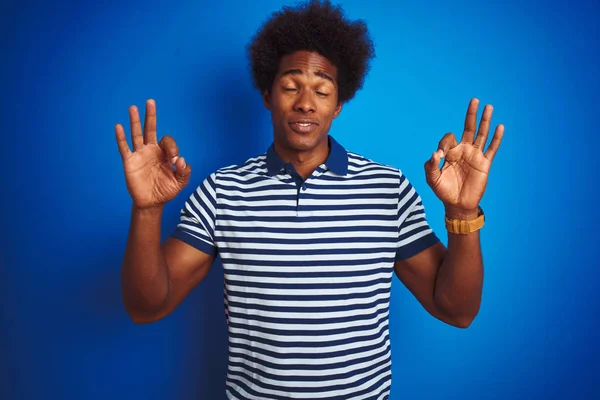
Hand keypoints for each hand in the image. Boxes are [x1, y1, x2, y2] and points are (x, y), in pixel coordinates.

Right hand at [115, 99, 191, 209]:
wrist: (152, 203)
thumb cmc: (166, 191)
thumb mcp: (181, 182)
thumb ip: (185, 171)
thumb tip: (181, 159)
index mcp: (164, 153)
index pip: (167, 141)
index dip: (172, 148)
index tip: (175, 161)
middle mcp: (151, 150)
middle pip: (150, 129)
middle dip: (151, 116)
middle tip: (150, 101)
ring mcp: (140, 155)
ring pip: (137, 134)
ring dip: (135, 121)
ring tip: (133, 108)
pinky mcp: (130, 162)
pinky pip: (124, 148)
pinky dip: (121, 138)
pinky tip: (119, 127)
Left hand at [424, 98, 503, 216]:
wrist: (457, 205)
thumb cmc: (443, 191)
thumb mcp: (432, 179)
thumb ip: (430, 165)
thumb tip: (435, 153)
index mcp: (450, 152)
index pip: (449, 138)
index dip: (444, 143)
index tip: (440, 154)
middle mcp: (463, 150)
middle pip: (468, 128)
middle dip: (470, 114)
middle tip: (474, 100)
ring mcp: (475, 156)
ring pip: (481, 134)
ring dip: (485, 121)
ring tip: (488, 107)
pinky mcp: (484, 164)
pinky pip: (492, 149)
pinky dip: (496, 138)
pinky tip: (500, 127)